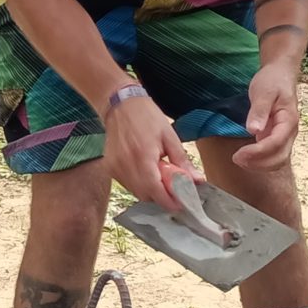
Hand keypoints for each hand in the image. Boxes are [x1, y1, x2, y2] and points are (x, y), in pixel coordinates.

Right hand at [103, 89, 197, 208]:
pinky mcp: (110, 167)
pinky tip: (146, 171)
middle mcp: (126, 166)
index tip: (182, 204)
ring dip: (150, 190)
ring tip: (160, 175)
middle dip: (162, 197)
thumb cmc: (146, 116)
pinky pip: (127, 184)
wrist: (120, 103)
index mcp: (143, 157)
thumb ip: (182, 161)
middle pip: (146, 195)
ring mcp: (115, 168)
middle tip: (174, 188)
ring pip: (136, 192)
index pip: (157, 192)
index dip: (170, 201)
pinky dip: (139, 183)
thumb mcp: (169, 135)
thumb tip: (197, 180)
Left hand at [236, 60, 300, 169]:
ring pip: (278, 160)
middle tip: (236, 159)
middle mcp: (290, 132)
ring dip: (260, 165)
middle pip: (280, 158)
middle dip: (259, 163)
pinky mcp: (278, 136)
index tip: (238, 154)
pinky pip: (273, 155)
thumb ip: (259, 111)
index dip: (258, 153)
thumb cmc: (272, 81)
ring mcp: (285, 135)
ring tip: (239, 159)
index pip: (276, 144)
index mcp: (289, 120)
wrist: (280, 73)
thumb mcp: (263, 91)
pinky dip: (261, 160)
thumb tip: (253, 131)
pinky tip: (246, 156)